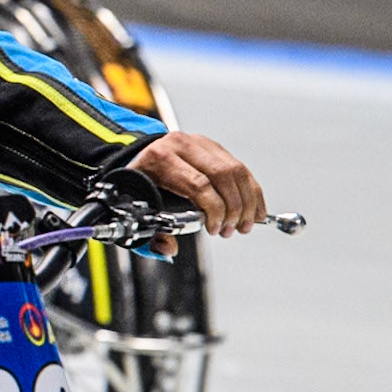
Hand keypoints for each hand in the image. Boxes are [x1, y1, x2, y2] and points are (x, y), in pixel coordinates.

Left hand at [128, 133, 266, 244]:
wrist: (137, 157)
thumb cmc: (138, 181)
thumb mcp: (137, 205)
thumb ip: (152, 231)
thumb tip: (168, 248)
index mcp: (161, 158)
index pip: (199, 184)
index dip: (214, 210)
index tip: (215, 229)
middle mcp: (182, 146)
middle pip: (222, 176)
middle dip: (234, 208)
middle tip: (233, 230)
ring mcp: (200, 143)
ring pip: (236, 170)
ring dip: (247, 201)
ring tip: (244, 224)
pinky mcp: (213, 147)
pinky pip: (240, 168)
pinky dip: (251, 191)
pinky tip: (254, 209)